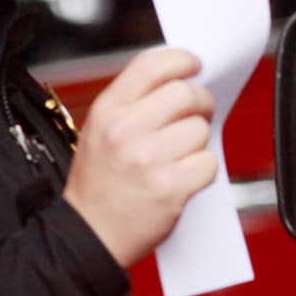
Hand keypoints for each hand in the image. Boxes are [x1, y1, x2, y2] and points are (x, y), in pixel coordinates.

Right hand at [63, 47, 215, 267]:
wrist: (87, 235)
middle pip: (185, 94)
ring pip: (200, 130)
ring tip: (179, 156)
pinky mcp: (169, 187)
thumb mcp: (99, 131)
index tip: (194, 65)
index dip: (180, 60)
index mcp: (108, 110)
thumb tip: (181, 83)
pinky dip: (202, 171)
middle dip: (200, 102)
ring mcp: (148, 159)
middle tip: (199, 114)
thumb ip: (133, 105)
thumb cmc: (98, 185)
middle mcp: (126, 130)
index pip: (151, 65)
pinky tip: (184, 178)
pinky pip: (208, 163)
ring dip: (198, 142)